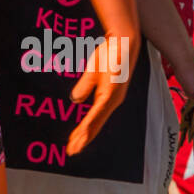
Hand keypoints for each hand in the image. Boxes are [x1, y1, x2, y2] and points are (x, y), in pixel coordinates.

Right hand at [67, 28, 139, 154]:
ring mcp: (113, 98)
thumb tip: (75, 100)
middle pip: (95, 125)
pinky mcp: (112, 92)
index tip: (73, 144)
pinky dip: (91, 123)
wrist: (121, 41)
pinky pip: (99, 111)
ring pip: (96, 122)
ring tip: (75, 147)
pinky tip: (84, 131)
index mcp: (107, 99)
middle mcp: (112, 102)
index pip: (94, 120)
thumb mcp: (92, 73)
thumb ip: (84, 87)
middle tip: (71, 152)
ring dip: (85, 136)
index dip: (84, 133)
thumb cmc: (110, 54)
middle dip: (82, 140)